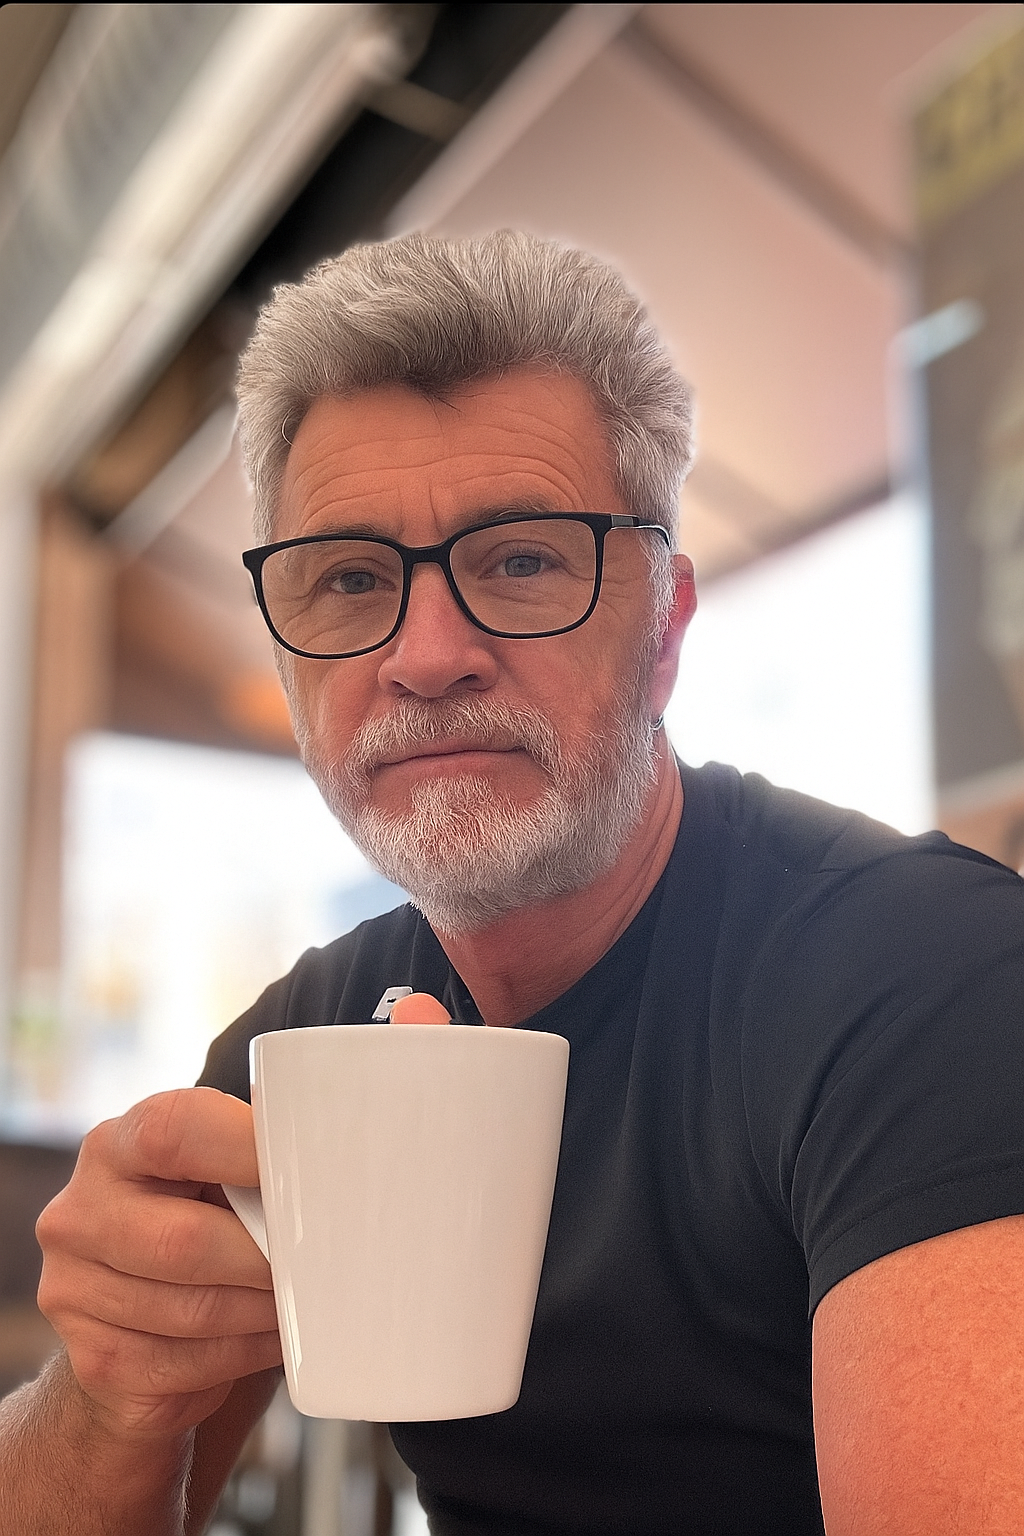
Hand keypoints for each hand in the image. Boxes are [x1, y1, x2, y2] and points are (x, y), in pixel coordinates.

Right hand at [36, 1088, 282, 1443]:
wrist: (128, 1324)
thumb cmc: (192, 1226)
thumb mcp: (211, 1174)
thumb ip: (247, 1154)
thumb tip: (323, 1144)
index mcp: (115, 1147)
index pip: (172, 1131)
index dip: (246, 1149)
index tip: (300, 1171)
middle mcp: (79, 1214)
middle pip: (185, 1240)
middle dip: (262, 1256)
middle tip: (309, 1260)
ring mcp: (74, 1291)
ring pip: (197, 1310)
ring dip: (263, 1310)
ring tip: (291, 1298)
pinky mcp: (96, 1361)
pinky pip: (193, 1363)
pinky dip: (247, 1351)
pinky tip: (264, 1334)